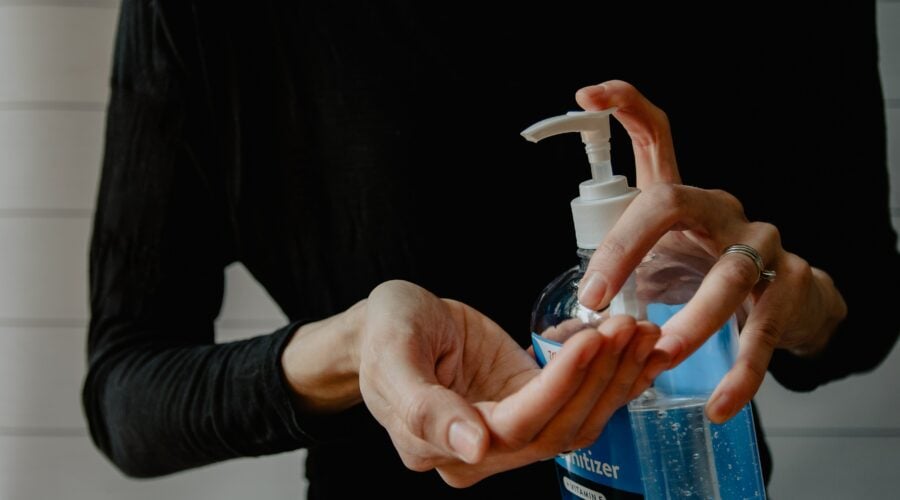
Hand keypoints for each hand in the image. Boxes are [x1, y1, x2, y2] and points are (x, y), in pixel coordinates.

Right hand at [357, 280, 662, 486]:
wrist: (387, 328)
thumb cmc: (382, 336)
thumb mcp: (393, 357)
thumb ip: (424, 407)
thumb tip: (472, 447)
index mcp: (443, 446)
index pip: (517, 425)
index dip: (560, 385)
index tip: (592, 339)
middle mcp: (483, 451)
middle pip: (558, 427)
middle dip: (599, 376)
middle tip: (627, 326)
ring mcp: (509, 430)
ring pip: (577, 419)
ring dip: (615, 378)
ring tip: (642, 331)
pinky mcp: (527, 404)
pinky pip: (578, 401)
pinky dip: (613, 378)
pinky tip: (641, 351)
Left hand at [574, 80, 846, 422]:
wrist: (789, 300)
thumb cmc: (705, 274)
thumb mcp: (659, 265)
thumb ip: (614, 286)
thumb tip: (560, 329)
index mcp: (682, 200)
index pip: (657, 137)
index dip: (625, 107)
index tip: (587, 93)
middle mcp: (720, 210)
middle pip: (671, 203)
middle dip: (627, 249)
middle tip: (597, 301)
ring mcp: (761, 246)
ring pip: (726, 278)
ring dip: (690, 320)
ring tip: (661, 355)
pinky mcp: (789, 290)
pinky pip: (762, 335)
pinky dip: (740, 374)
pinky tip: (717, 402)